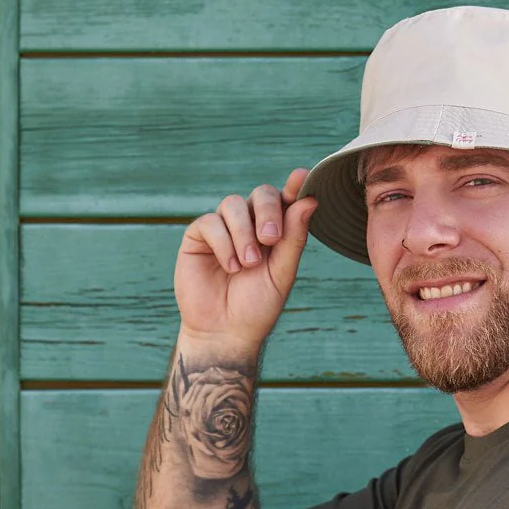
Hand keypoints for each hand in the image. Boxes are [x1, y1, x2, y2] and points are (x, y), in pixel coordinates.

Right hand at [174, 168, 318, 348]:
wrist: (225, 332)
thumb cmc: (257, 306)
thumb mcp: (282, 274)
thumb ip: (294, 239)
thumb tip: (309, 201)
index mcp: (276, 232)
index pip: (286, 201)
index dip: (294, 186)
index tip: (302, 176)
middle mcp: (250, 224)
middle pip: (261, 194)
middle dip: (268, 212)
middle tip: (271, 240)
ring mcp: (224, 228)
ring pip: (233, 204)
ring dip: (244, 234)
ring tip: (248, 265)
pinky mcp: (199, 237)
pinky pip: (210, 222)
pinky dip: (223, 243)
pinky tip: (230, 267)